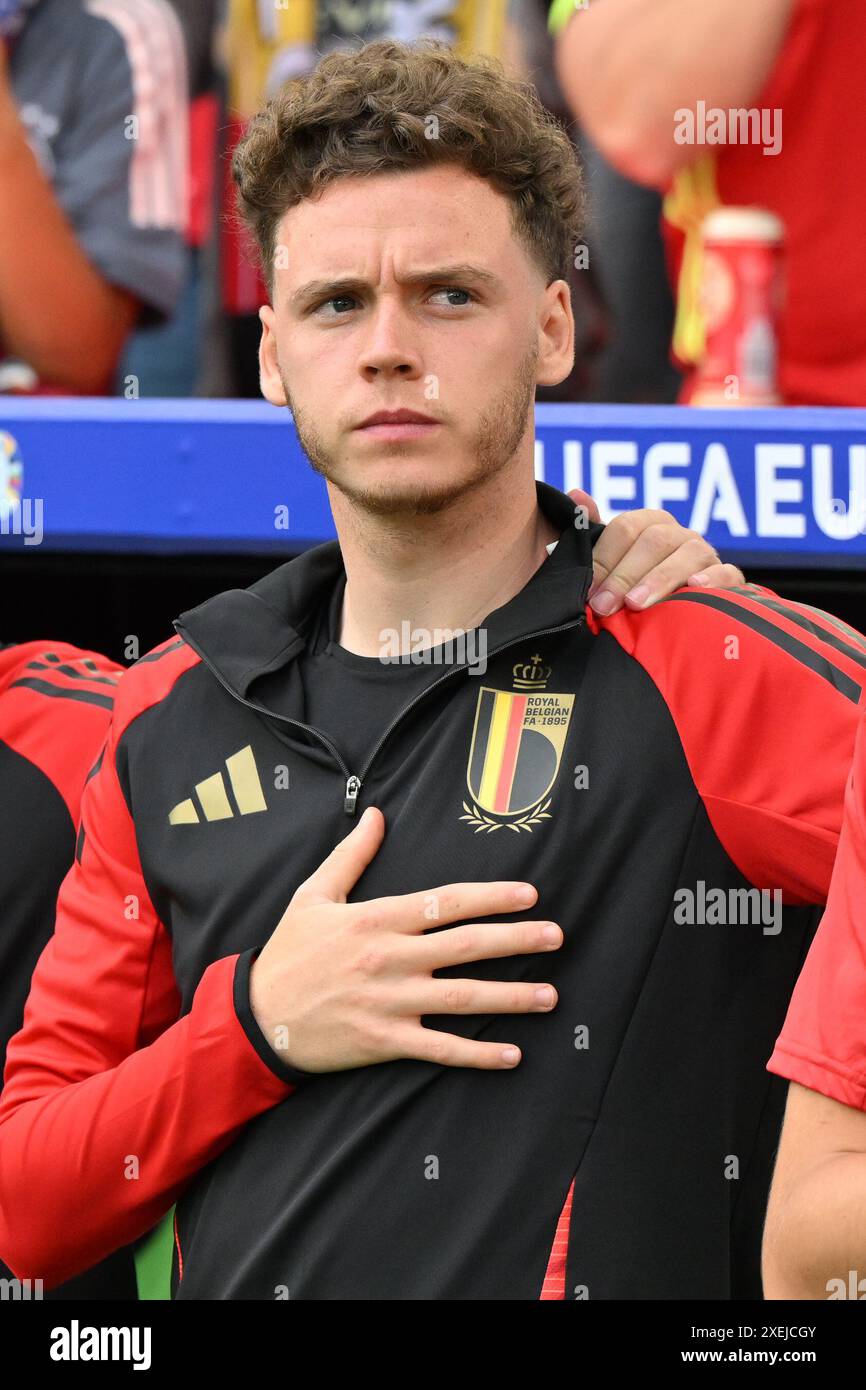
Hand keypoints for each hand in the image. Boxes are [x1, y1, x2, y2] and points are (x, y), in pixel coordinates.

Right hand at [249, 806, 562, 1073]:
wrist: (256, 1017)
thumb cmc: (287, 952)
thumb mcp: (312, 894)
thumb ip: (352, 855)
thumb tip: (375, 813)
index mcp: (376, 918)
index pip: (445, 902)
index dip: (491, 897)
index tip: (529, 895)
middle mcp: (389, 958)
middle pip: (465, 946)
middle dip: (517, 940)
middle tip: (557, 936)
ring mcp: (389, 1003)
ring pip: (462, 998)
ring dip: (511, 997)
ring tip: (550, 996)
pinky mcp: (384, 1042)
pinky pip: (440, 1049)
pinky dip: (478, 1053)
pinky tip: (512, 1054)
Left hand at [568, 488, 745, 615]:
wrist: (682, 618)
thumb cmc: (637, 588)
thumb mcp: (612, 561)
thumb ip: (594, 531)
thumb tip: (576, 494)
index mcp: (649, 524)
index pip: (626, 527)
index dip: (604, 558)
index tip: (588, 590)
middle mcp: (679, 534)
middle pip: (654, 541)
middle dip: (624, 575)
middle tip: (603, 606)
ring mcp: (705, 554)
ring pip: (687, 555)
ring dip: (659, 579)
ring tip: (636, 605)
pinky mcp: (729, 578)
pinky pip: (727, 573)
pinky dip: (712, 579)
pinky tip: (694, 588)